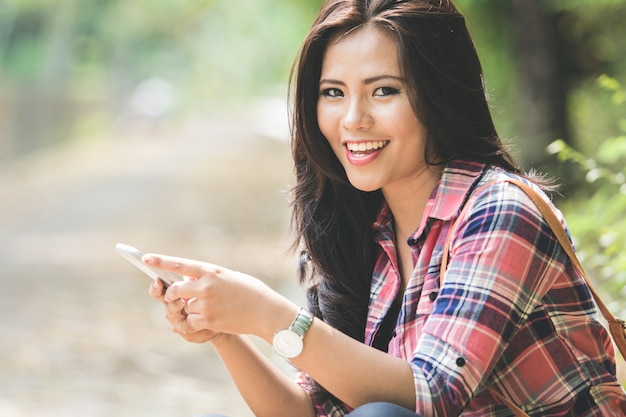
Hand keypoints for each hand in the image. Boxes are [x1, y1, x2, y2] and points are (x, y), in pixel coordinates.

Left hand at [143, 254, 296, 340]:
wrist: (265, 311)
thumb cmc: (250, 292)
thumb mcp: (229, 277)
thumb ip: (209, 276)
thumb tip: (189, 277)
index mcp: (211, 271)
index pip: (180, 264)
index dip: (161, 261)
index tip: (145, 259)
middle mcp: (206, 286)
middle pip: (175, 290)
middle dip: (172, 294)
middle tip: (176, 297)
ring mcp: (207, 304)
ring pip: (184, 307)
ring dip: (190, 310)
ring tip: (209, 309)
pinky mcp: (209, 320)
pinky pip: (190, 322)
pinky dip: (195, 322)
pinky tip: (209, 320)